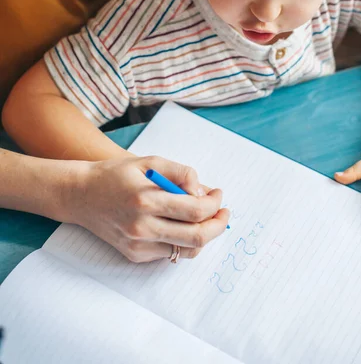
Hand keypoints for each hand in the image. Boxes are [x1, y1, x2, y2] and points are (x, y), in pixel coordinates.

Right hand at [68, 155, 228, 262]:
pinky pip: (171, 253)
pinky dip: (183, 240)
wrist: (81, 194)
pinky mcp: (135, 254)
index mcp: (146, 199)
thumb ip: (180, 173)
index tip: (218, 194)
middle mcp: (142, 227)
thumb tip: (204, 192)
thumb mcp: (150, 162)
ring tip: (205, 218)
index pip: (195, 210)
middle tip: (223, 212)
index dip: (214, 203)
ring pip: (187, 250)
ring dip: (204, 235)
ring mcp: (138, 244)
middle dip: (218, 224)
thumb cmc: (116, 174)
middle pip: (197, 237)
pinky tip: (181, 224)